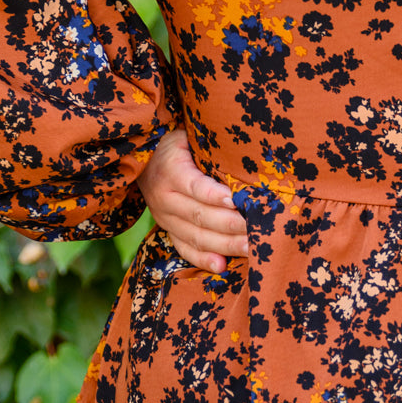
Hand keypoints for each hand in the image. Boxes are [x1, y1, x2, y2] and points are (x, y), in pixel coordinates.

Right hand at [139, 129, 247, 273]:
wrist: (144, 157)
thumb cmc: (180, 143)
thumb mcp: (190, 136)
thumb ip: (211, 147)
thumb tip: (245, 150)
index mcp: (171, 170)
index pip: (195, 185)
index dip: (215, 195)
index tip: (237, 201)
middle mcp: (164, 197)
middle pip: (199, 215)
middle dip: (230, 225)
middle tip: (256, 229)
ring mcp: (164, 217)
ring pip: (195, 235)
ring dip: (224, 245)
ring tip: (250, 248)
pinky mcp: (166, 229)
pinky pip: (183, 248)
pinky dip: (202, 259)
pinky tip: (221, 266)